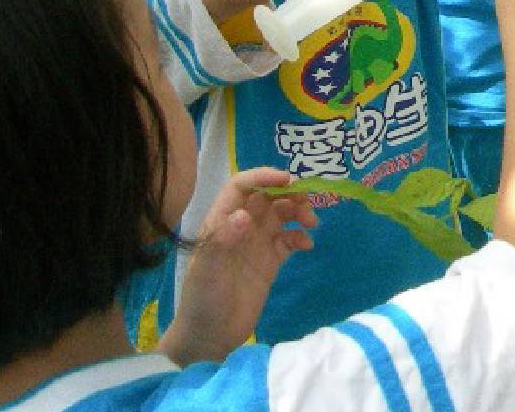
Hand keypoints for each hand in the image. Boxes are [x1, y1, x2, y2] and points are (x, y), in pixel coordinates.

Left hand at [159, 168, 317, 365]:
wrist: (210, 337)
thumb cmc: (202, 301)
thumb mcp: (207, 272)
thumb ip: (223, 242)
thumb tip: (244, 215)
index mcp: (220, 222)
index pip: (241, 186)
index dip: (263, 177)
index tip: (288, 179)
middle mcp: (240, 227)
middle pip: (267, 196)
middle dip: (288, 193)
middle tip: (307, 202)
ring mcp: (256, 244)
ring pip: (281, 214)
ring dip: (298, 211)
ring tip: (312, 223)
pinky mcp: (270, 262)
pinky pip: (289, 239)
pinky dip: (300, 236)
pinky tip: (307, 245)